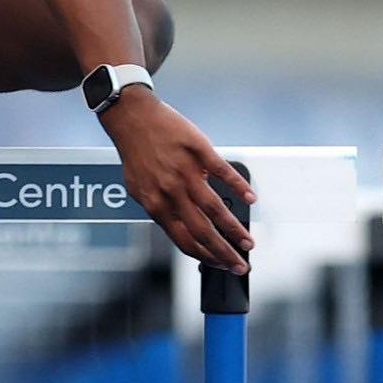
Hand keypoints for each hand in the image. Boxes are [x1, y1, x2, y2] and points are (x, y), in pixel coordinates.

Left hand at [101, 88, 256, 272]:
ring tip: (248, 242)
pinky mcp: (198, 150)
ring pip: (214, 208)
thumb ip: (159, 208)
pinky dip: (239, 186)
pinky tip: (250, 198)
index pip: (183, 239)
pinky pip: (222, 172)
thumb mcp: (138, 188)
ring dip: (234, 229)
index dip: (204, 256)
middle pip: (202, 231)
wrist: (131, 116)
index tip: (220, 266)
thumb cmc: (135, 152)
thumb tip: (179, 227)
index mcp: (154, 203)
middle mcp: (170, 190)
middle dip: (224, 253)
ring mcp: (185, 171)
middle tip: (241, 264)